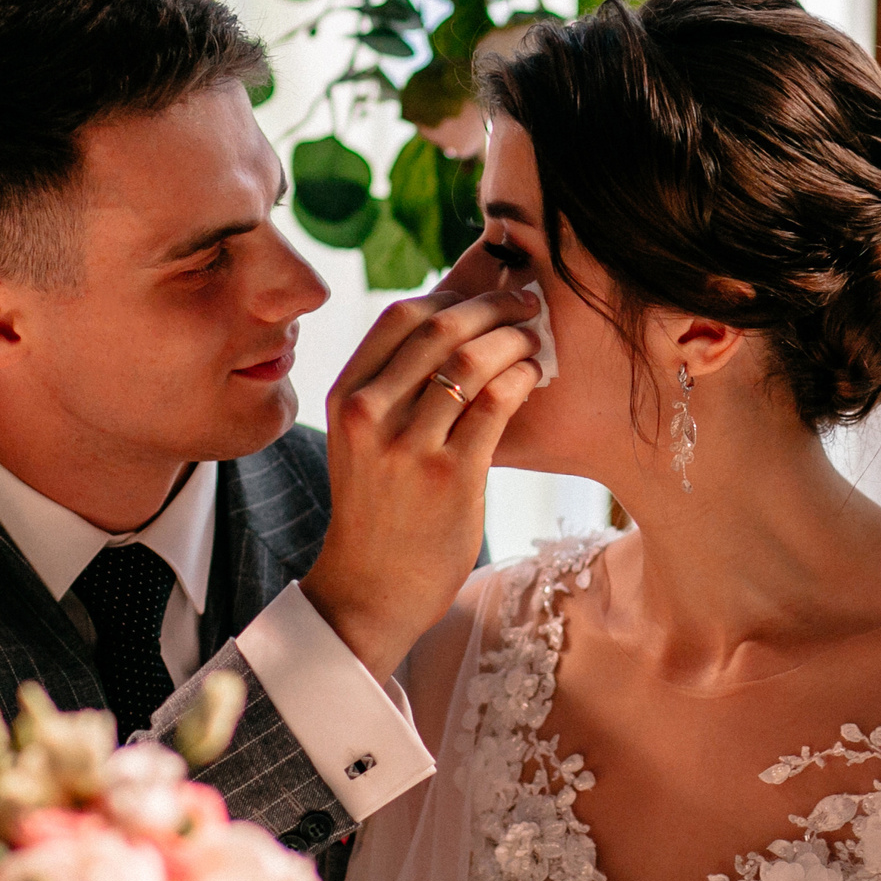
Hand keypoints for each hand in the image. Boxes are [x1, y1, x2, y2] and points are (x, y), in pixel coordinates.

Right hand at [302, 283, 541, 679]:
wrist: (371, 587)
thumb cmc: (378, 508)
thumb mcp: (362, 438)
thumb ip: (391, 386)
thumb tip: (453, 324)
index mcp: (346, 395)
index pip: (401, 315)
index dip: (453, 292)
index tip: (486, 295)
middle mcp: (370, 413)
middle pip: (441, 327)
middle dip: (493, 306)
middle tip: (526, 304)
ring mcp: (409, 445)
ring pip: (472, 359)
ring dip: (515, 339)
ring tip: (534, 340)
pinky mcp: (451, 476)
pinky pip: (496, 402)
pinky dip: (522, 378)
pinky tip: (533, 378)